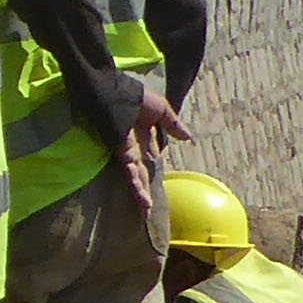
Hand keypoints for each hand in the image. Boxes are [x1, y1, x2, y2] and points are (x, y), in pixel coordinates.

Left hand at [113, 96, 187, 241]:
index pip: (146, 160)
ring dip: (140, 196)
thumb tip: (188, 137)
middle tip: (147, 213)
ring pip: (134, 178)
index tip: (152, 191)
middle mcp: (132, 148)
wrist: (114, 88)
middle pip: (138, 174)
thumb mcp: (160, 110)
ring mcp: (126, 151)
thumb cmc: (134, 96)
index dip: (149, 174)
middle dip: (143, 192)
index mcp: (139, 138)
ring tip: (145, 215)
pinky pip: (130, 172)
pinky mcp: (121, 152)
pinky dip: (136, 187)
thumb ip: (172, 124)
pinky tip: (143, 201)